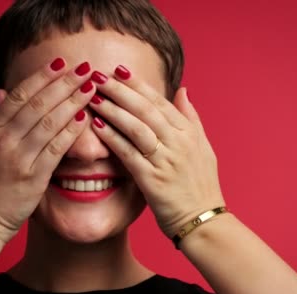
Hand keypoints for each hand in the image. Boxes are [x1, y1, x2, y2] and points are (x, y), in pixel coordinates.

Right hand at [0, 59, 94, 244]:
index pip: (18, 95)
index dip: (41, 77)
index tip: (59, 63)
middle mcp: (2, 140)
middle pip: (37, 104)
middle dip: (63, 83)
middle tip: (83, 68)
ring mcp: (17, 159)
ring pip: (49, 122)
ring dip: (72, 101)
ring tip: (90, 87)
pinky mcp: (32, 178)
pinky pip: (55, 149)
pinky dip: (70, 132)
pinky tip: (84, 118)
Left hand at [88, 66, 224, 237]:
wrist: (204, 221)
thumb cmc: (201, 185)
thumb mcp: (203, 147)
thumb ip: (190, 117)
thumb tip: (182, 89)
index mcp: (189, 133)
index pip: (159, 101)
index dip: (137, 84)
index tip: (118, 70)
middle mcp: (179, 143)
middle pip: (146, 109)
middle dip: (120, 90)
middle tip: (98, 76)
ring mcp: (166, 161)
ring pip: (136, 127)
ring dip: (113, 110)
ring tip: (92, 97)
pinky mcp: (152, 180)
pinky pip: (129, 154)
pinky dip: (112, 138)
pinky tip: (96, 126)